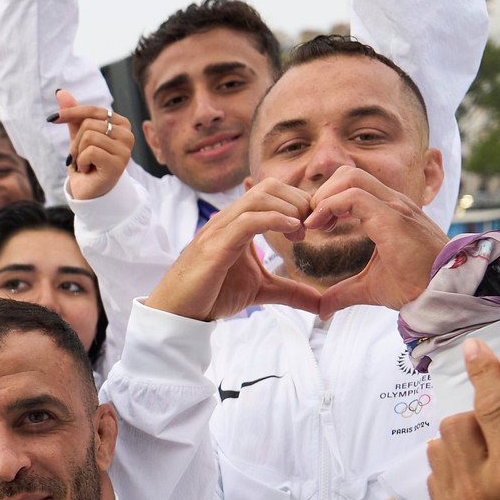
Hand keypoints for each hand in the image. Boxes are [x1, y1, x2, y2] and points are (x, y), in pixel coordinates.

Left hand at [55, 89, 134, 200]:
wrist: (89, 191)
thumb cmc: (87, 161)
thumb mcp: (78, 135)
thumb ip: (73, 114)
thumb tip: (60, 92)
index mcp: (121, 123)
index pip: (92, 111)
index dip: (70, 113)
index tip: (52, 119)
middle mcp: (127, 134)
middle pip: (88, 124)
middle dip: (76, 142)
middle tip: (80, 156)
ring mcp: (125, 150)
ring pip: (88, 136)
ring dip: (78, 153)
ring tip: (85, 163)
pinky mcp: (118, 164)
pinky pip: (90, 151)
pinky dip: (82, 162)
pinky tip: (88, 170)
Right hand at [145, 180, 321, 321]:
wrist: (178, 313)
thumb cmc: (211, 296)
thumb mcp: (261, 291)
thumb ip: (290, 291)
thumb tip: (321, 305)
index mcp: (238, 223)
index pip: (272, 193)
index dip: (299, 203)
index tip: (313, 228)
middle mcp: (228, 220)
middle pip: (269, 187)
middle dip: (298, 202)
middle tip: (310, 229)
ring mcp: (220, 229)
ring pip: (260, 197)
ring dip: (289, 210)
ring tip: (301, 234)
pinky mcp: (215, 246)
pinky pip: (248, 220)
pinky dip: (275, 220)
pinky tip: (292, 232)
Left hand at [305, 167, 449, 318]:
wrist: (443, 293)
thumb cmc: (415, 286)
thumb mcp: (370, 287)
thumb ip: (344, 292)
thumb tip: (322, 309)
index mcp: (389, 211)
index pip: (352, 185)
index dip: (327, 200)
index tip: (314, 226)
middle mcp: (393, 202)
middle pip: (348, 173)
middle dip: (322, 193)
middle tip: (311, 223)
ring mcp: (394, 207)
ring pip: (350, 178)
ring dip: (323, 198)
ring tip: (314, 225)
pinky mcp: (393, 218)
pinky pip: (354, 197)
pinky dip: (328, 207)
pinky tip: (319, 227)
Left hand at [428, 341, 499, 499]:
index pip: (491, 404)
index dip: (483, 372)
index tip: (474, 349)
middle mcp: (483, 492)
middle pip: (456, 424)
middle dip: (481, 419)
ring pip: (438, 448)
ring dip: (464, 444)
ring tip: (496, 458)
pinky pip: (434, 478)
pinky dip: (456, 470)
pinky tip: (486, 481)